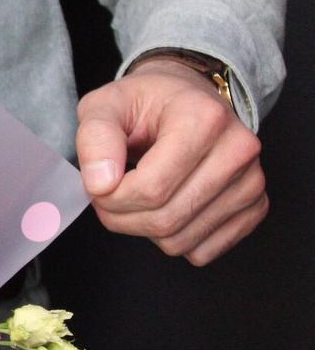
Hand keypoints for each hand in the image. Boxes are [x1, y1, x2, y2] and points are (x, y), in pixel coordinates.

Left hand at [75, 59, 267, 264]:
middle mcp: (238, 150)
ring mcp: (251, 181)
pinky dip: (172, 239)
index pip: (150, 189)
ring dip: (144, 230)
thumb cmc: (144, 103)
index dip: (110, 198)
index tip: (100, 184)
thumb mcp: (104, 106)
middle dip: (122, 218)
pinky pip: (201, 251)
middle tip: (111, 194)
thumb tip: (101, 184)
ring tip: (138, 195)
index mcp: (204, 118)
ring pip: (180, 241)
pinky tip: (166, 205)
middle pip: (165, 219)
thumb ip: (95, 139)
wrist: (184, 98)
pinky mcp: (254, 207)